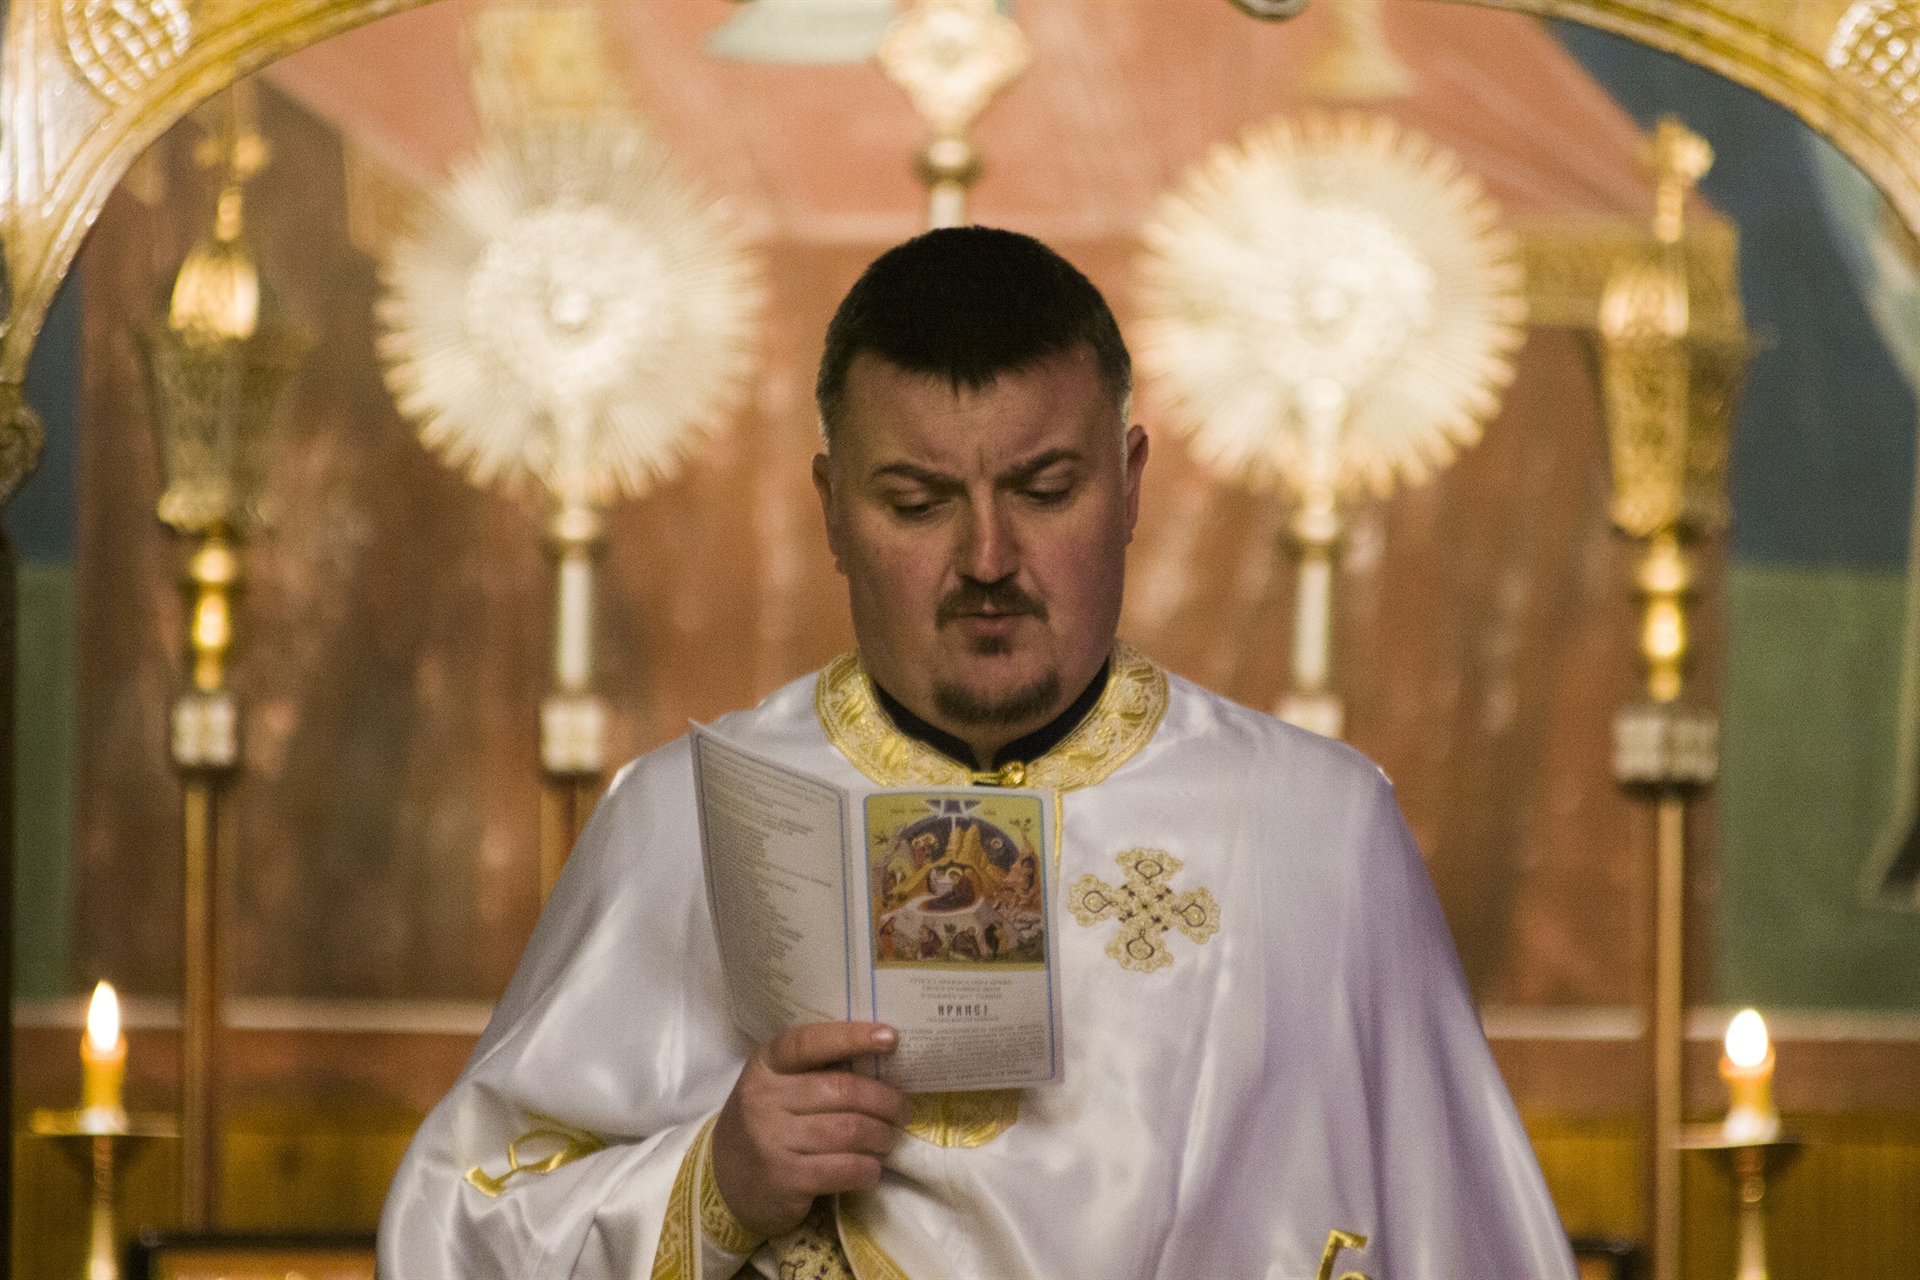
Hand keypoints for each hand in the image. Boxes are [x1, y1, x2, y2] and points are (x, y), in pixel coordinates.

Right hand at [710, 1022, 909, 1240]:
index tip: (891, 1037)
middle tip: (902, 1111)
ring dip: (881, 1136)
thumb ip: (815, 1073)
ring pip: (848, 1130)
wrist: (725, 1183)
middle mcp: (764, 1098)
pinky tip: (871, 1170)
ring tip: (889, 1140)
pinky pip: (843, 1169)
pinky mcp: (785, 1179)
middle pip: (842, 1091)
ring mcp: (772, 1140)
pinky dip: (867, 1170)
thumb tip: (884, 1067)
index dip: (852, 1036)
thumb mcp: (777, 1088)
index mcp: (765, 1065)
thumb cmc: (766, 1125)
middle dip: (884, 1101)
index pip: (809, 1042)